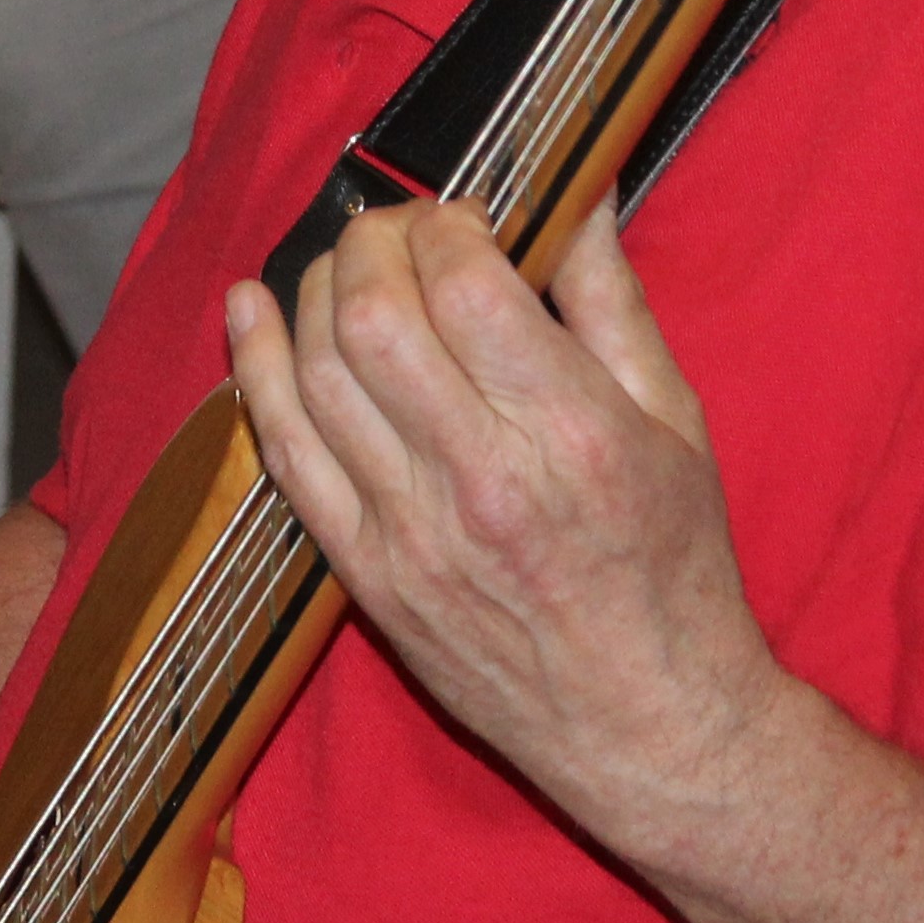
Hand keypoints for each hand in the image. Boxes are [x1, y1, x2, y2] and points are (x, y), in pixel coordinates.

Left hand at [223, 200, 783, 835]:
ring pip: (317, 373)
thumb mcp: (676, 423)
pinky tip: (247, 311)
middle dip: (373, 242)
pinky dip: (256, 370)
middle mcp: (480, 479)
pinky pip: (286, 453)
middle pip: (374, 316)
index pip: (465, 284)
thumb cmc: (675, 570)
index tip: (464, 216)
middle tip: (399, 230)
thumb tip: (579, 195)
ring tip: (348, 265)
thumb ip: (613, 303)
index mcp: (571, 432)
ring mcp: (409, 533)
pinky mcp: (365, 574)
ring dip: (315, 292)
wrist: (648, 726)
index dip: (447, 224)